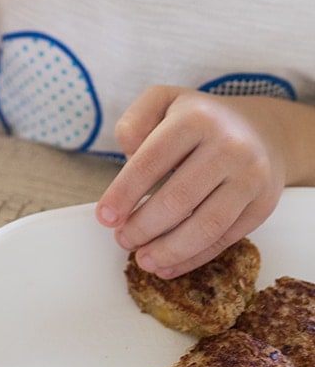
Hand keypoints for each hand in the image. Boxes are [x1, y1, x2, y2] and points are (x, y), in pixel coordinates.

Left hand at [95, 86, 288, 277]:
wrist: (261, 130)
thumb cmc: (199, 119)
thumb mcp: (162, 101)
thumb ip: (135, 122)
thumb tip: (127, 154)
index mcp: (196, 119)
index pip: (151, 161)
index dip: (124, 193)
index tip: (104, 217)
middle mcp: (229, 147)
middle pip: (178, 199)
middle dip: (143, 226)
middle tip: (122, 240)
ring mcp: (250, 177)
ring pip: (205, 226)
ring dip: (168, 250)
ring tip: (142, 259)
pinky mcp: (262, 204)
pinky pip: (225, 238)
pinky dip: (193, 258)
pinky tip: (168, 265)